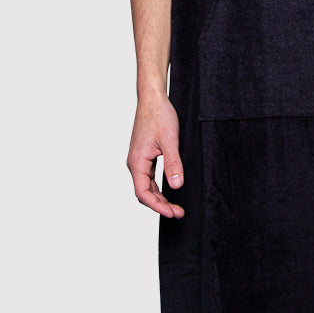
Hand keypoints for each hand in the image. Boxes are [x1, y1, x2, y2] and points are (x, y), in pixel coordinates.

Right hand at [127, 95, 184, 217]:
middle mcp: (135, 163)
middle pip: (144, 193)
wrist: (153, 99)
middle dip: (160, 205)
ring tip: (176, 207)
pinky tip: (169, 191)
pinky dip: (158, 187)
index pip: (143, 193)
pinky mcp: (144, 156)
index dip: (157, 206)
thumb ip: (173, 163)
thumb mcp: (170, 140)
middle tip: (178, 213)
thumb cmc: (159, 115)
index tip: (172, 213)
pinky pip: (149, 178)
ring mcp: (138, 160)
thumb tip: (176, 185)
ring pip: (146, 186)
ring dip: (160, 198)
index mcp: (137, 162)